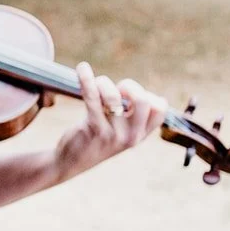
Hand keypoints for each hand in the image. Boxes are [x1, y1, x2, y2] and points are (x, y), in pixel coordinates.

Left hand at [54, 62, 168, 178]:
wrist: (70, 163)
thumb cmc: (96, 139)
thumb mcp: (120, 131)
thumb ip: (131, 114)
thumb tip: (130, 87)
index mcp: (141, 135)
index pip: (160, 109)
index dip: (148, 95)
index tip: (130, 97)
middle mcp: (131, 137)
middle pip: (143, 100)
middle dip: (129, 86)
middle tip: (115, 91)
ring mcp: (113, 134)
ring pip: (114, 96)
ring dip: (103, 83)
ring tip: (94, 86)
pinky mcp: (93, 128)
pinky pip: (92, 97)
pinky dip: (87, 79)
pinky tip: (82, 68)